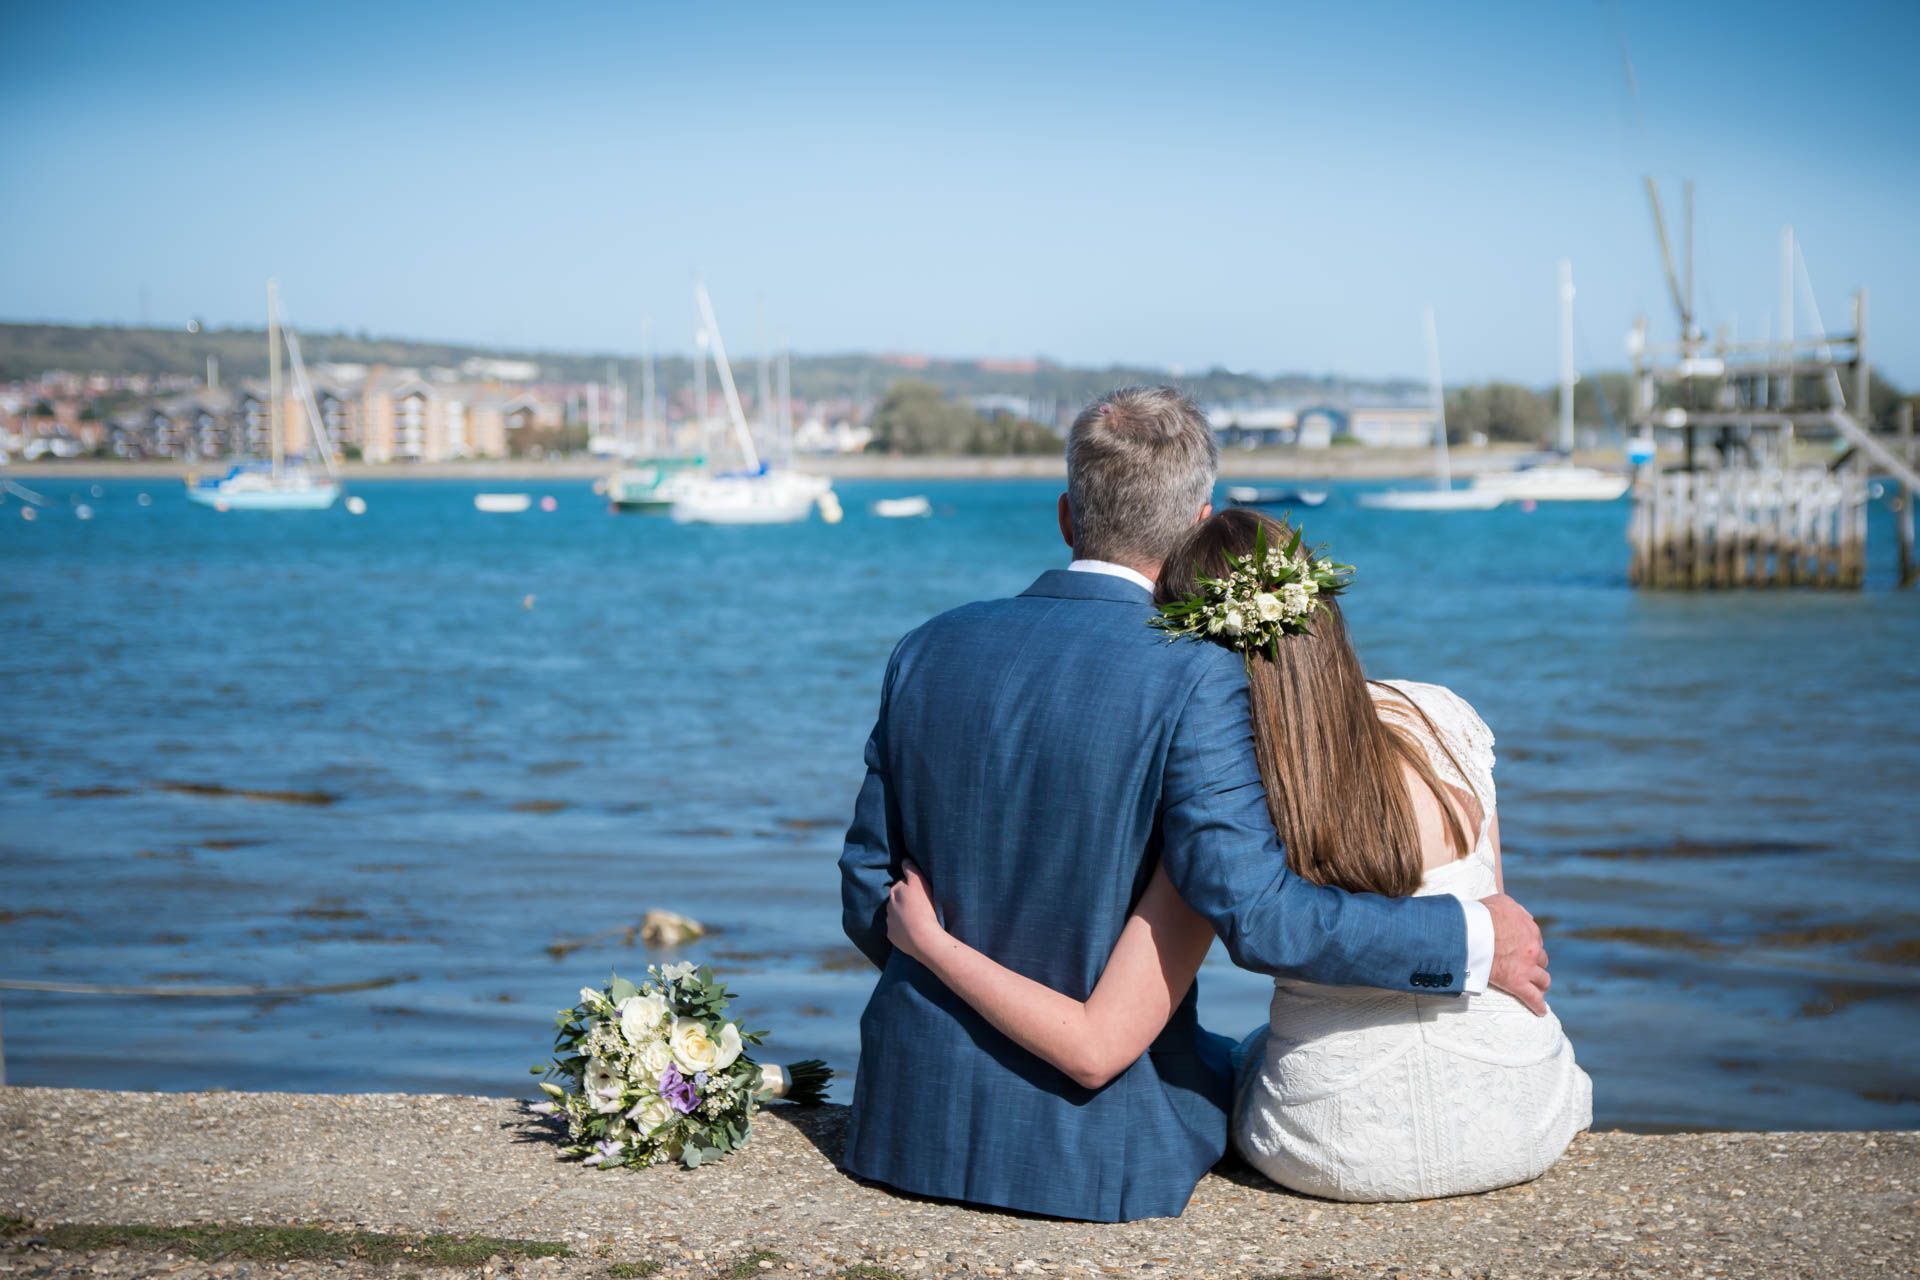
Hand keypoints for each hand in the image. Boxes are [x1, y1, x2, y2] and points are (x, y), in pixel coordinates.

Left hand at [886, 860, 943, 962]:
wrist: (923, 938)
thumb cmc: (924, 907)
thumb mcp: (920, 883)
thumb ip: (911, 870)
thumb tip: (904, 860)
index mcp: (895, 892)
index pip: (901, 885)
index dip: (911, 887)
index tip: (920, 892)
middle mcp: (889, 906)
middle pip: (898, 900)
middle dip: (905, 901)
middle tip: (921, 905)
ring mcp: (889, 922)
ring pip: (896, 915)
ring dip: (904, 915)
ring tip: (918, 919)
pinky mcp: (892, 936)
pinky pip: (897, 930)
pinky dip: (903, 929)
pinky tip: (914, 931)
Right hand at [1480, 893, 1549, 1015]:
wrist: (1471, 931)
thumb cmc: (1482, 915)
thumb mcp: (1503, 902)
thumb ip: (1516, 909)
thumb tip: (1523, 915)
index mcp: (1530, 930)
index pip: (1535, 940)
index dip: (1528, 947)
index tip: (1522, 951)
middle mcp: (1533, 949)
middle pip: (1541, 960)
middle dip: (1535, 964)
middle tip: (1528, 969)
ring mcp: (1526, 967)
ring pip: (1543, 979)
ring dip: (1541, 983)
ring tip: (1538, 988)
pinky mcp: (1517, 982)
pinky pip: (1533, 998)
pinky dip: (1538, 1006)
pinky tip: (1541, 1011)